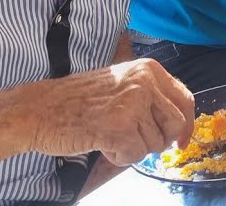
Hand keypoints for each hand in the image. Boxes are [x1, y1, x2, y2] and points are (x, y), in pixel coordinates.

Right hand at [22, 59, 194, 166]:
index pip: (185, 100)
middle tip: (133, 139)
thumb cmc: (77, 100)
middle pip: (176, 125)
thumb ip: (151, 97)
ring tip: (108, 134)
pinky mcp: (119, 127)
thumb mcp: (122, 84)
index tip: (182, 140)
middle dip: (157, 140)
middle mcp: (145, 82)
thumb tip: (180, 125)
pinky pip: (135, 156)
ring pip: (154, 144)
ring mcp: (133, 104)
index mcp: (148, 69)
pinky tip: (101, 142)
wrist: (38, 109)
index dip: (187, 125)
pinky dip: (119, 156)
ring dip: (132, 148)